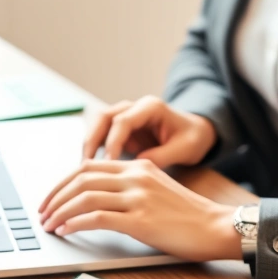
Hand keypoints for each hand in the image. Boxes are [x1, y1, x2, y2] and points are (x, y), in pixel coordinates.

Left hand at [38, 159, 247, 261]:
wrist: (216, 227)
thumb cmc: (188, 216)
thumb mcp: (156, 190)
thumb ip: (130, 188)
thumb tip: (96, 202)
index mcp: (137, 167)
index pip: (88, 167)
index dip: (63, 183)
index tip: (50, 198)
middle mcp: (135, 176)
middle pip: (81, 178)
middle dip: (55, 197)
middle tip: (42, 213)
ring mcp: (138, 197)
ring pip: (85, 197)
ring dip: (61, 211)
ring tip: (49, 225)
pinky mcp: (140, 220)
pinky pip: (98, 218)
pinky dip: (76, 223)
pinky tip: (67, 230)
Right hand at [84, 96, 216, 167]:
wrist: (194, 133)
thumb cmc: (192, 139)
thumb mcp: (185, 148)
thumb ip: (162, 156)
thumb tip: (134, 167)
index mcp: (150, 107)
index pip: (123, 121)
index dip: (113, 143)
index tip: (109, 165)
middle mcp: (133, 107)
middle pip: (102, 117)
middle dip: (92, 141)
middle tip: (86, 166)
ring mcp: (123, 117)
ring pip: (96, 126)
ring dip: (88, 146)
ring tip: (83, 170)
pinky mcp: (118, 130)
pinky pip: (100, 137)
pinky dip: (93, 152)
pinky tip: (90, 171)